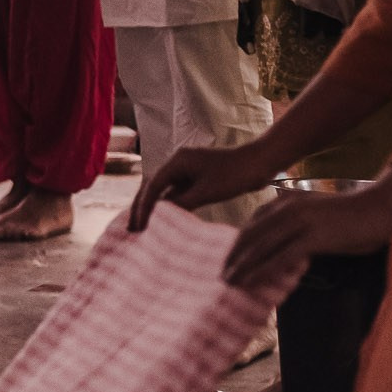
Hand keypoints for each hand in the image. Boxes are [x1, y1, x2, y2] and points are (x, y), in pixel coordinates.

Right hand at [131, 140, 274, 229]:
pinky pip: (177, 193)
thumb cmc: (234, 174)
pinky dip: (170, 207)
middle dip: (142, 208)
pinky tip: (165, 221)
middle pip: (153, 187)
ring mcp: (187, 171)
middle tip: (132, 230)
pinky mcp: (197, 178)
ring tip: (143, 228)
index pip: (153, 186)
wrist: (260, 163)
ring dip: (154, 209)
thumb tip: (159, 215)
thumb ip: (181, 203)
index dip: (143, 207)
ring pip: (164, 191)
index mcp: (178, 161)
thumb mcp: (206, 192)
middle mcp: (178, 163)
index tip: (138, 226)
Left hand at [224, 179, 391, 296]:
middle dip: (233, 256)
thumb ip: (292, 222)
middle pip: (251, 235)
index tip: (228, 260)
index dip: (237, 243)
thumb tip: (273, 245)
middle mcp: (288, 208)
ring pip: (261, 247)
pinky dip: (263, 271)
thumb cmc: (348, 215)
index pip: (252, 223)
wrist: (377, 209)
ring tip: (230, 282)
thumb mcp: (314, 212)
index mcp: (285, 200)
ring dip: (243, 266)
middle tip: (222, 275)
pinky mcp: (313, 237)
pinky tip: (252, 282)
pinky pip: (281, 257)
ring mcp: (300, 221)